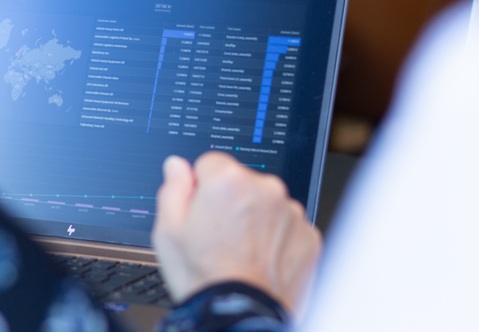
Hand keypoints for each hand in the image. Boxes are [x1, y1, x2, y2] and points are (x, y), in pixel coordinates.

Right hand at [152, 152, 321, 312]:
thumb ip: (173, 189)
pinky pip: (289, 228)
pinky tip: (260, 262)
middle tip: (220, 237)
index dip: (201, 188)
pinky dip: (278, 241)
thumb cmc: (204, 277)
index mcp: (228, 181)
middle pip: (243, 182)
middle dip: (232, 202)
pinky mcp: (309, 236)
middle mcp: (266, 189)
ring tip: (241, 254)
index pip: (211, 164)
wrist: (239, 315)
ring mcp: (292, 213)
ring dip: (257, 220)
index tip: (201, 212)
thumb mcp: (169, 231)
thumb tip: (177, 167)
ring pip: (268, 205)